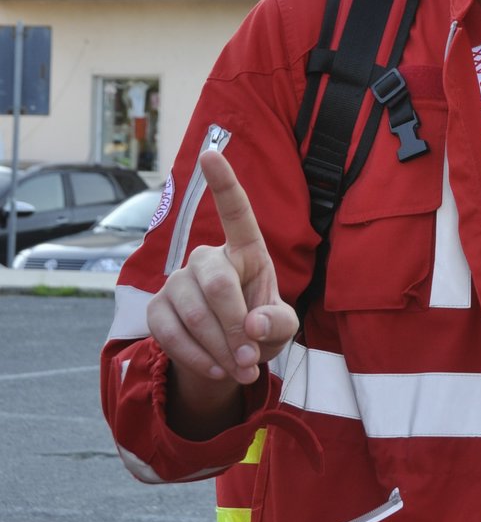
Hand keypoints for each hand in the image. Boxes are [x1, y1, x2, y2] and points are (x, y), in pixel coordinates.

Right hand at [146, 150, 298, 392]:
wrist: (229, 355)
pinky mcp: (157, 308)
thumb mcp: (283, 326)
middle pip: (215, 283)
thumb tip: (252, 327)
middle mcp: (207, 258)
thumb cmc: (261, 327)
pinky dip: (197, 358)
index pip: (236, 212)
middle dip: (235, 325)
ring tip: (241, 368)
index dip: (224, 183)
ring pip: (193, 313)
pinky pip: (170, 333)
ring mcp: (177, 281)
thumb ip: (279, 323)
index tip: (211, 152)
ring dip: (220, 348)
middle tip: (251, 358)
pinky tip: (217, 369)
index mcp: (246, 251)